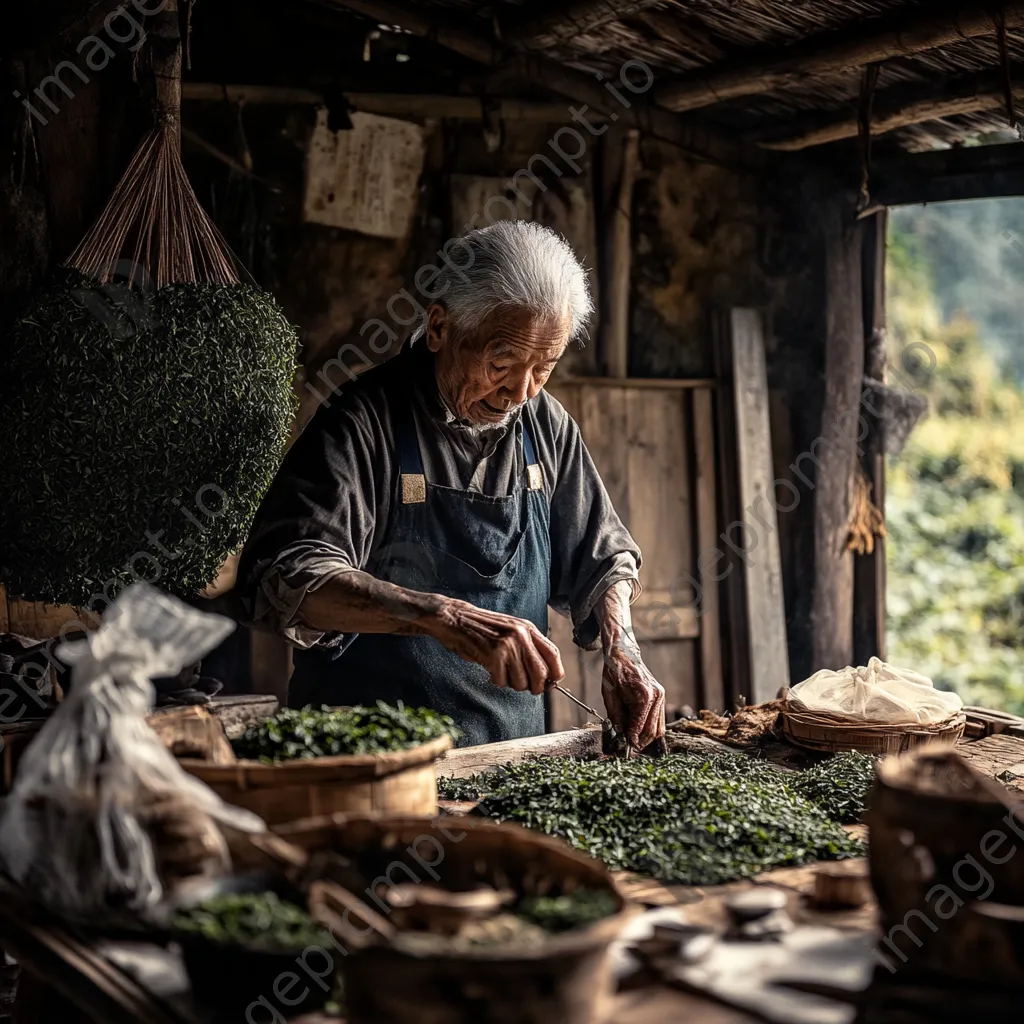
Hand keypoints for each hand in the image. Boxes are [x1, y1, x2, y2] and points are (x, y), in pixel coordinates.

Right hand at [429, 598, 563, 694]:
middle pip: (541, 673)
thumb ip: (528, 646)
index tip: (551, 683)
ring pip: (522, 682)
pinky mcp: (493, 655)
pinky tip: (490, 670)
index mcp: (528, 628)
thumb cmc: (482, 627)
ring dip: (512, 684)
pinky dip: (496, 681)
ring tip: (502, 673)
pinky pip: (502, 682)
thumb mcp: (511, 629)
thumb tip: (544, 675)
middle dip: (536, 687)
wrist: (456, 618)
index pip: (553, 654)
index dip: (556, 673)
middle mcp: (521, 635)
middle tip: (527, 688)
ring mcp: (508, 645)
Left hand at [601, 643, 664, 749]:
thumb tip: (621, 734)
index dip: (633, 739)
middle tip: (631, 748)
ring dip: (647, 737)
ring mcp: (661, 696)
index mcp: (643, 695)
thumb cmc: (614, 673)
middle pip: (653, 730)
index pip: (640, 726)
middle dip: (641, 741)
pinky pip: (659, 719)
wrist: (623, 654)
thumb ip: (616, 717)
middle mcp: (656, 696)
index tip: (627, 747)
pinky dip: (651, 728)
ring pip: (659, 727)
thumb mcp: (609, 696)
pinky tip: (640, 731)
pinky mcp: (661, 696)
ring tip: (635, 742)